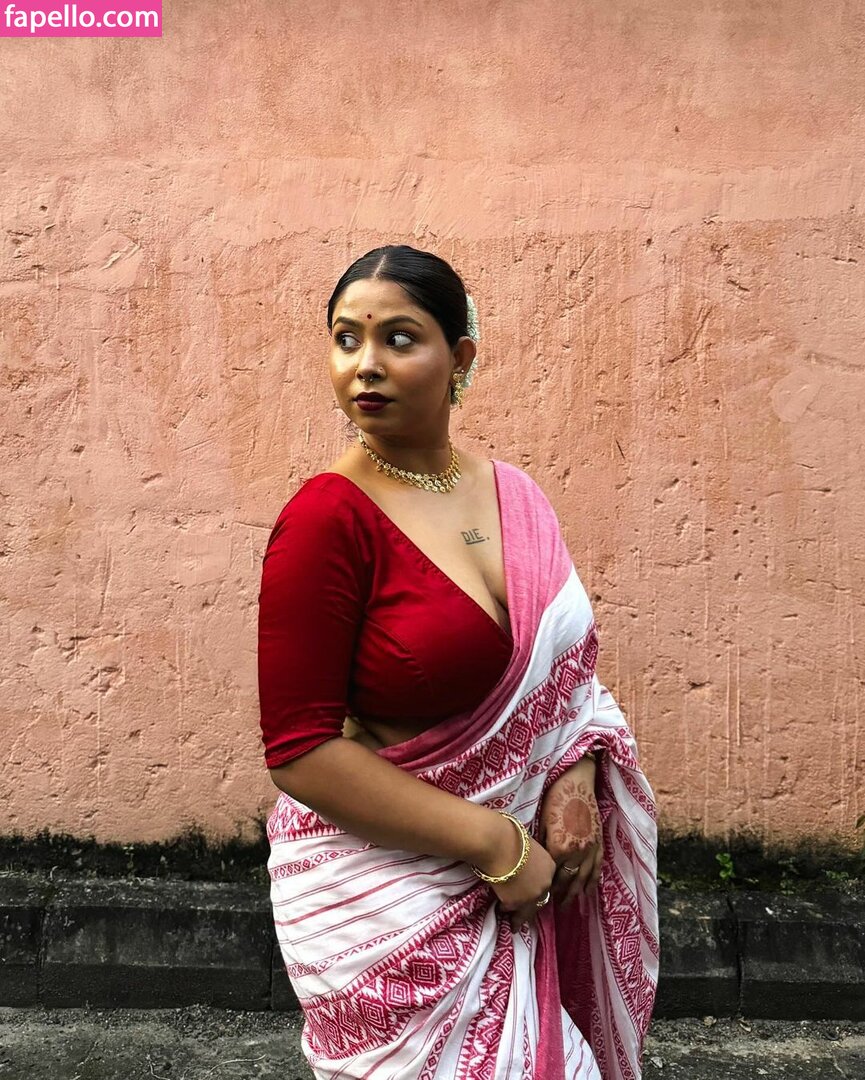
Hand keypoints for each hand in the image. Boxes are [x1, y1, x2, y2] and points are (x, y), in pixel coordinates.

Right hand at [477, 813, 557, 933]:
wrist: (496, 844)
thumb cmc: (508, 837)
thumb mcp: (527, 845)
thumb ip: (530, 857)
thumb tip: (522, 860)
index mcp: (550, 865)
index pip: (546, 881)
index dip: (537, 886)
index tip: (531, 891)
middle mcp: (545, 883)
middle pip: (540, 897)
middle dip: (532, 903)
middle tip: (524, 910)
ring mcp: (532, 895)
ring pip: (527, 909)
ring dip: (519, 914)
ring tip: (513, 922)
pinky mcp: (517, 902)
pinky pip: (511, 909)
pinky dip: (506, 909)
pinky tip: (501, 910)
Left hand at [539, 756, 602, 906]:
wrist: (576, 780)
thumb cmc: (554, 797)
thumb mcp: (541, 822)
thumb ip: (541, 845)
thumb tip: (535, 863)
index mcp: (559, 847)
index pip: (551, 875)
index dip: (544, 886)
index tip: (537, 895)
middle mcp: (577, 852)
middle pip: (568, 881)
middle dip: (559, 894)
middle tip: (552, 907)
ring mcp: (591, 848)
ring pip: (584, 878)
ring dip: (576, 893)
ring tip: (569, 905)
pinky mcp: (599, 841)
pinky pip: (598, 867)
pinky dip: (593, 881)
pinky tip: (589, 891)